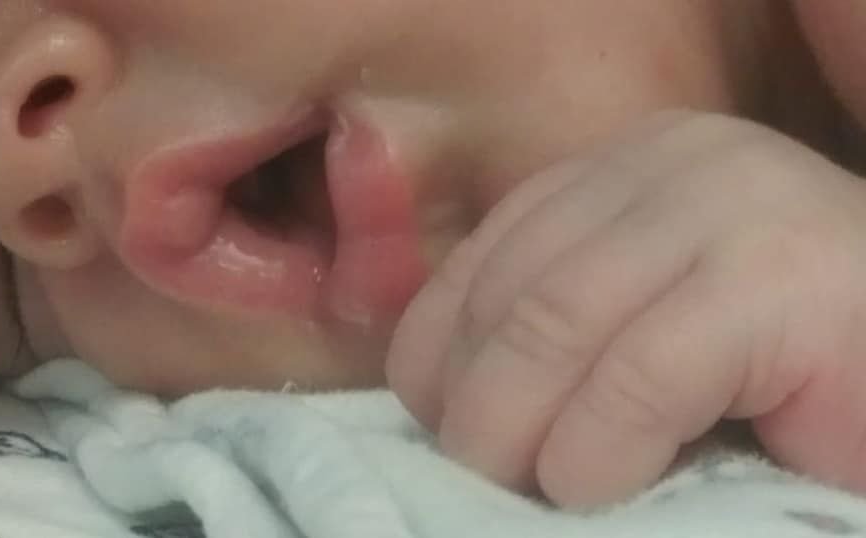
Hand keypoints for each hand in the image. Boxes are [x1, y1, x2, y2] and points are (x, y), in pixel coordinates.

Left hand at [386, 111, 865, 507]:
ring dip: (518, 430)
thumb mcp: (630, 329)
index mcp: (625, 171)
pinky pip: (641, 373)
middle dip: (475, 401)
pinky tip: (594, 483)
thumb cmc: (771, 377)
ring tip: (531, 492)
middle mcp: (673, 164)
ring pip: (557, 322)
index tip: (437, 422)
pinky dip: (598, 446)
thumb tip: (442, 400)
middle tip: (480, 476)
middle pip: (514, 288)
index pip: (487, 255)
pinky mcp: (784, 277)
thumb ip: (554, 331)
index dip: (438, 347)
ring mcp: (732, 205)